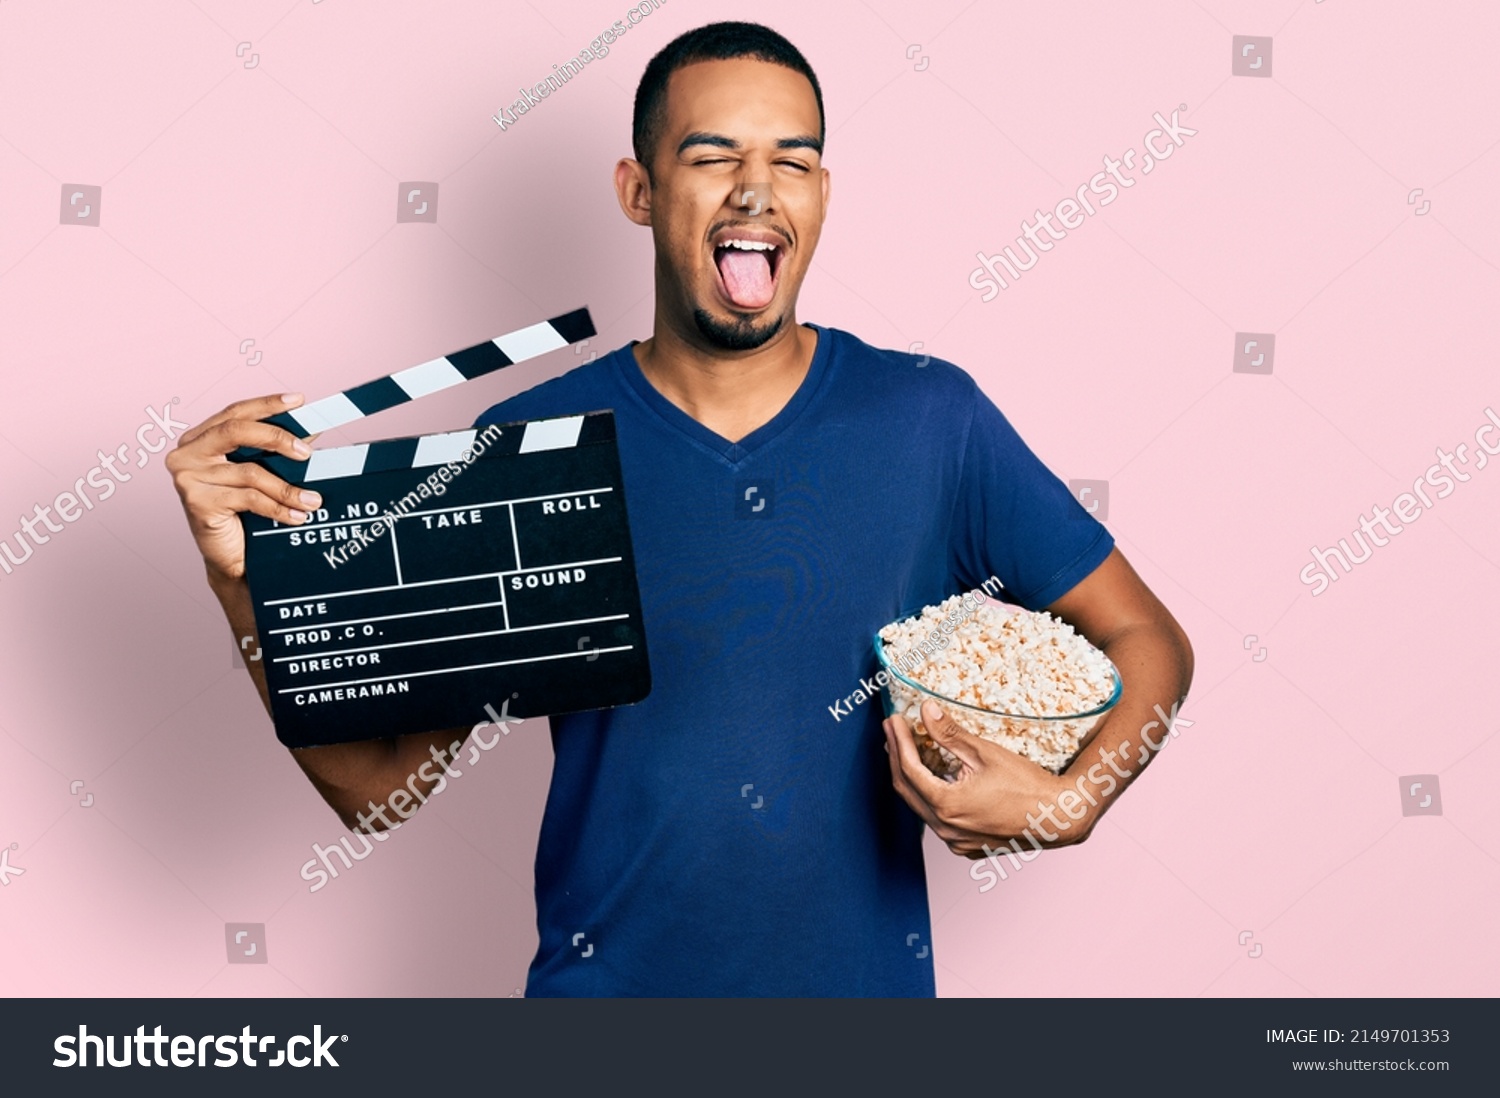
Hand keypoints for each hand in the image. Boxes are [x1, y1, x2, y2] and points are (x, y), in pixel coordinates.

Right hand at [165, 393, 321, 580]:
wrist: (230, 557)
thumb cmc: (243, 512)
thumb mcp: (258, 474)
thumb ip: (275, 451)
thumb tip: (310, 430)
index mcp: (199, 439)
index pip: (234, 412)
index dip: (267, 404)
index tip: (298, 400)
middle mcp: (186, 453)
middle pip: (236, 431)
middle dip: (277, 437)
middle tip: (307, 453)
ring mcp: (187, 478)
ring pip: (249, 472)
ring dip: (288, 488)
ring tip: (313, 500)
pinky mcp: (196, 502)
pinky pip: (248, 498)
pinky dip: (278, 507)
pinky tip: (297, 516)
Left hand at [884, 700, 1093, 857]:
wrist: (1058, 817)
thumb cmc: (1027, 785)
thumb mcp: (986, 753)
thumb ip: (950, 733)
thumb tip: (926, 710)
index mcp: (947, 805)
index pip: (909, 768)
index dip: (899, 741)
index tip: (894, 721)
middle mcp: (946, 828)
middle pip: (907, 789)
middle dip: (897, 757)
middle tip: (893, 731)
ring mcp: (956, 841)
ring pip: (920, 807)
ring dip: (911, 778)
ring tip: (907, 751)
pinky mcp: (967, 846)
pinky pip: (938, 821)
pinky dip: (929, 798)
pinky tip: (932, 780)